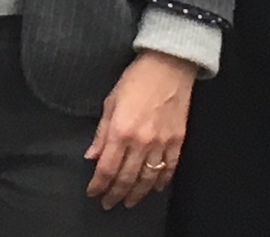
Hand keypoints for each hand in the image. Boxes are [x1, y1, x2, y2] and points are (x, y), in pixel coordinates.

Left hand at [85, 49, 194, 208]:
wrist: (169, 65)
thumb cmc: (136, 79)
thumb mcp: (111, 101)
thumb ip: (102, 132)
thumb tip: (92, 156)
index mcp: (121, 131)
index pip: (107, 168)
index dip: (98, 184)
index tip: (93, 192)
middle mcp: (141, 142)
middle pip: (126, 178)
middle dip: (115, 194)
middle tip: (108, 204)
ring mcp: (161, 143)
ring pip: (147, 178)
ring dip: (136, 194)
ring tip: (128, 202)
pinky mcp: (177, 141)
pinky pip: (169, 168)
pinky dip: (161, 182)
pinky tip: (154, 188)